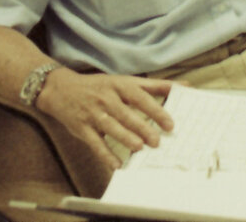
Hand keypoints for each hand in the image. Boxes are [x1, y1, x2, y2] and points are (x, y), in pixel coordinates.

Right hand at [35, 68, 174, 158]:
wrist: (61, 90)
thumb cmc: (101, 86)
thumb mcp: (125, 81)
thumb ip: (154, 86)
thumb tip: (184, 86)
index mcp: (120, 85)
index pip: (141, 98)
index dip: (156, 111)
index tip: (170, 124)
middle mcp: (107, 98)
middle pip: (127, 114)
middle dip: (143, 128)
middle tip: (157, 142)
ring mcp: (93, 114)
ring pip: (112, 128)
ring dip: (126, 138)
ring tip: (140, 148)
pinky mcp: (82, 129)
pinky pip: (95, 143)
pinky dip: (106, 155)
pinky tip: (117, 165)